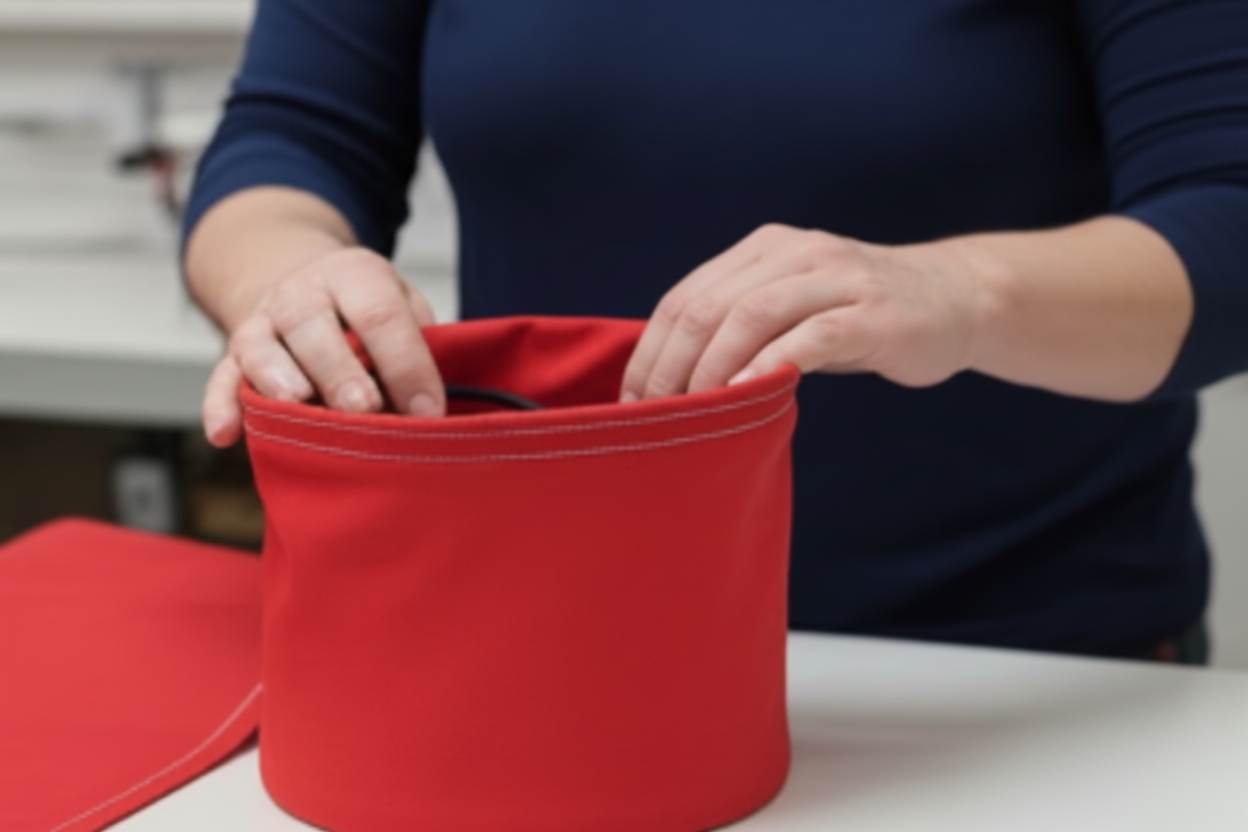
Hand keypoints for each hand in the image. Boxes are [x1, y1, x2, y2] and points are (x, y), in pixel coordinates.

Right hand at [202, 247, 444, 446]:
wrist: (306, 282)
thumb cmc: (367, 310)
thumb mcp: (403, 306)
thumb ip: (418, 346)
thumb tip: (429, 409)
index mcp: (356, 275)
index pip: (382, 316)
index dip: (407, 365)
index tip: (427, 412)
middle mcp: (303, 292)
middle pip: (314, 327)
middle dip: (340, 372)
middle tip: (364, 408)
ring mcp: (264, 321)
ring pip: (261, 347)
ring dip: (278, 380)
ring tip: (299, 405)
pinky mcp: (234, 352)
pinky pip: (221, 376)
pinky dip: (220, 404)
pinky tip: (225, 434)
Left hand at [620, 224, 993, 400]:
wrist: (957, 298)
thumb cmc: (860, 316)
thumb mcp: (794, 306)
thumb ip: (741, 326)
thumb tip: (671, 379)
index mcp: (764, 249)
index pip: (685, 297)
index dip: (651, 351)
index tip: (634, 400)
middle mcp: (796, 253)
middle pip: (707, 307)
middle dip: (670, 367)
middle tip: (655, 416)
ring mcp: (837, 278)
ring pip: (751, 316)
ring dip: (710, 370)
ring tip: (692, 413)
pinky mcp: (872, 313)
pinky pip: (809, 337)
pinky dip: (769, 366)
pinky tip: (746, 397)